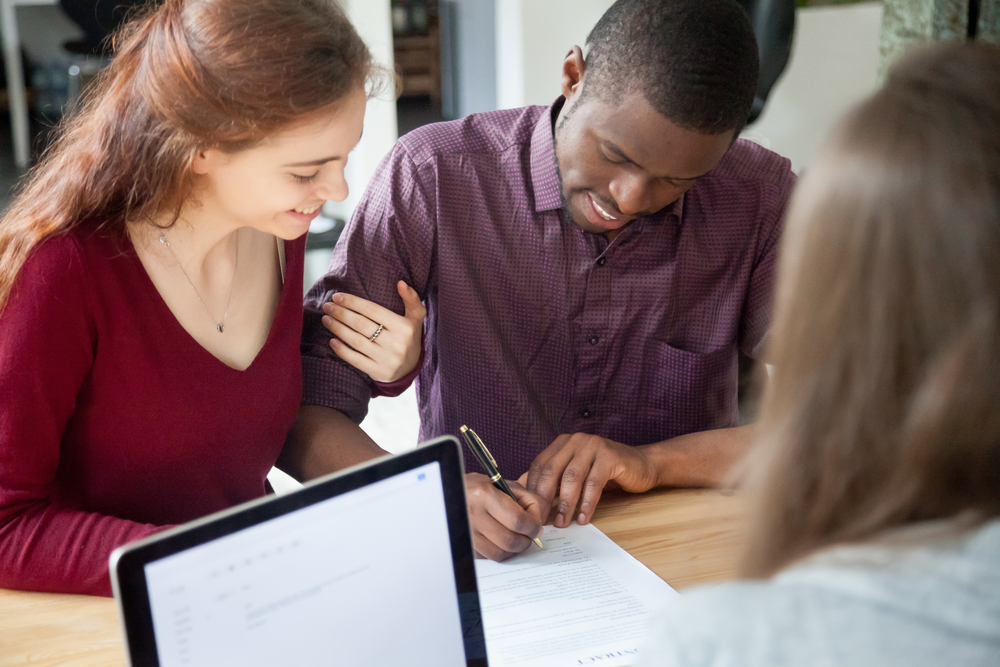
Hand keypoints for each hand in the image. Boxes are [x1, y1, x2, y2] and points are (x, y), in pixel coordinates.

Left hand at [321, 281, 425, 382]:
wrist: (412, 367)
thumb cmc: (409, 336)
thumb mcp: (415, 317)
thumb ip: (411, 298)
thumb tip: (400, 283)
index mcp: (404, 327)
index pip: (373, 310)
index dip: (353, 302)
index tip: (337, 297)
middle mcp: (396, 343)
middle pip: (362, 325)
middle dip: (341, 314)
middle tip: (327, 307)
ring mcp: (387, 360)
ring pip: (356, 341)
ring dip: (338, 329)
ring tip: (326, 319)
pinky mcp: (379, 372)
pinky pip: (356, 360)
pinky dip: (342, 350)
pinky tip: (332, 341)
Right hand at [465, 473, 544, 560]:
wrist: (450, 493)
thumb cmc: (479, 488)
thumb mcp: (503, 484)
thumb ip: (526, 499)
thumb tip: (538, 521)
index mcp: (485, 495)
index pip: (518, 521)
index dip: (533, 528)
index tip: (536, 528)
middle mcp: (474, 514)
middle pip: (510, 541)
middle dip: (526, 541)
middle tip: (528, 535)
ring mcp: (467, 532)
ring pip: (500, 553)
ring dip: (514, 549)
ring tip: (515, 538)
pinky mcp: (464, 544)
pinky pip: (488, 556)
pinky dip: (499, 552)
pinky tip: (500, 540)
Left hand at [522, 433, 658, 527]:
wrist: (642, 466)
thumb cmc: (606, 472)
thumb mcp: (576, 474)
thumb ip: (554, 481)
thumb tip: (525, 494)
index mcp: (562, 443)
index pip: (539, 465)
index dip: (532, 489)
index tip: (529, 512)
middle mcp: (575, 440)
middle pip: (552, 470)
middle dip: (544, 498)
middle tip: (541, 520)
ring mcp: (593, 446)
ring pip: (572, 478)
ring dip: (565, 504)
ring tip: (563, 523)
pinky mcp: (610, 456)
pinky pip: (594, 483)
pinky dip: (587, 503)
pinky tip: (584, 517)